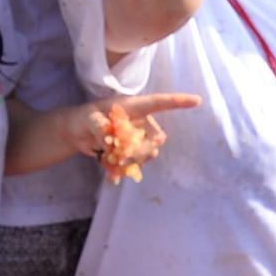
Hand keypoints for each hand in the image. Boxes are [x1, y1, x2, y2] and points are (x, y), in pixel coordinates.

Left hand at [66, 92, 201, 171]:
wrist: (78, 133)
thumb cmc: (85, 118)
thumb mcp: (88, 118)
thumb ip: (99, 127)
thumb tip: (110, 141)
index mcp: (134, 107)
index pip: (159, 102)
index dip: (178, 102)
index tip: (197, 101)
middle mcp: (142, 122)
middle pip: (156, 138)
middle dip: (142, 149)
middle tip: (120, 154)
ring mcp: (139, 138)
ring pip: (149, 154)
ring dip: (132, 160)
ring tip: (112, 158)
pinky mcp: (133, 152)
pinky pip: (138, 165)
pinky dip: (125, 170)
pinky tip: (112, 174)